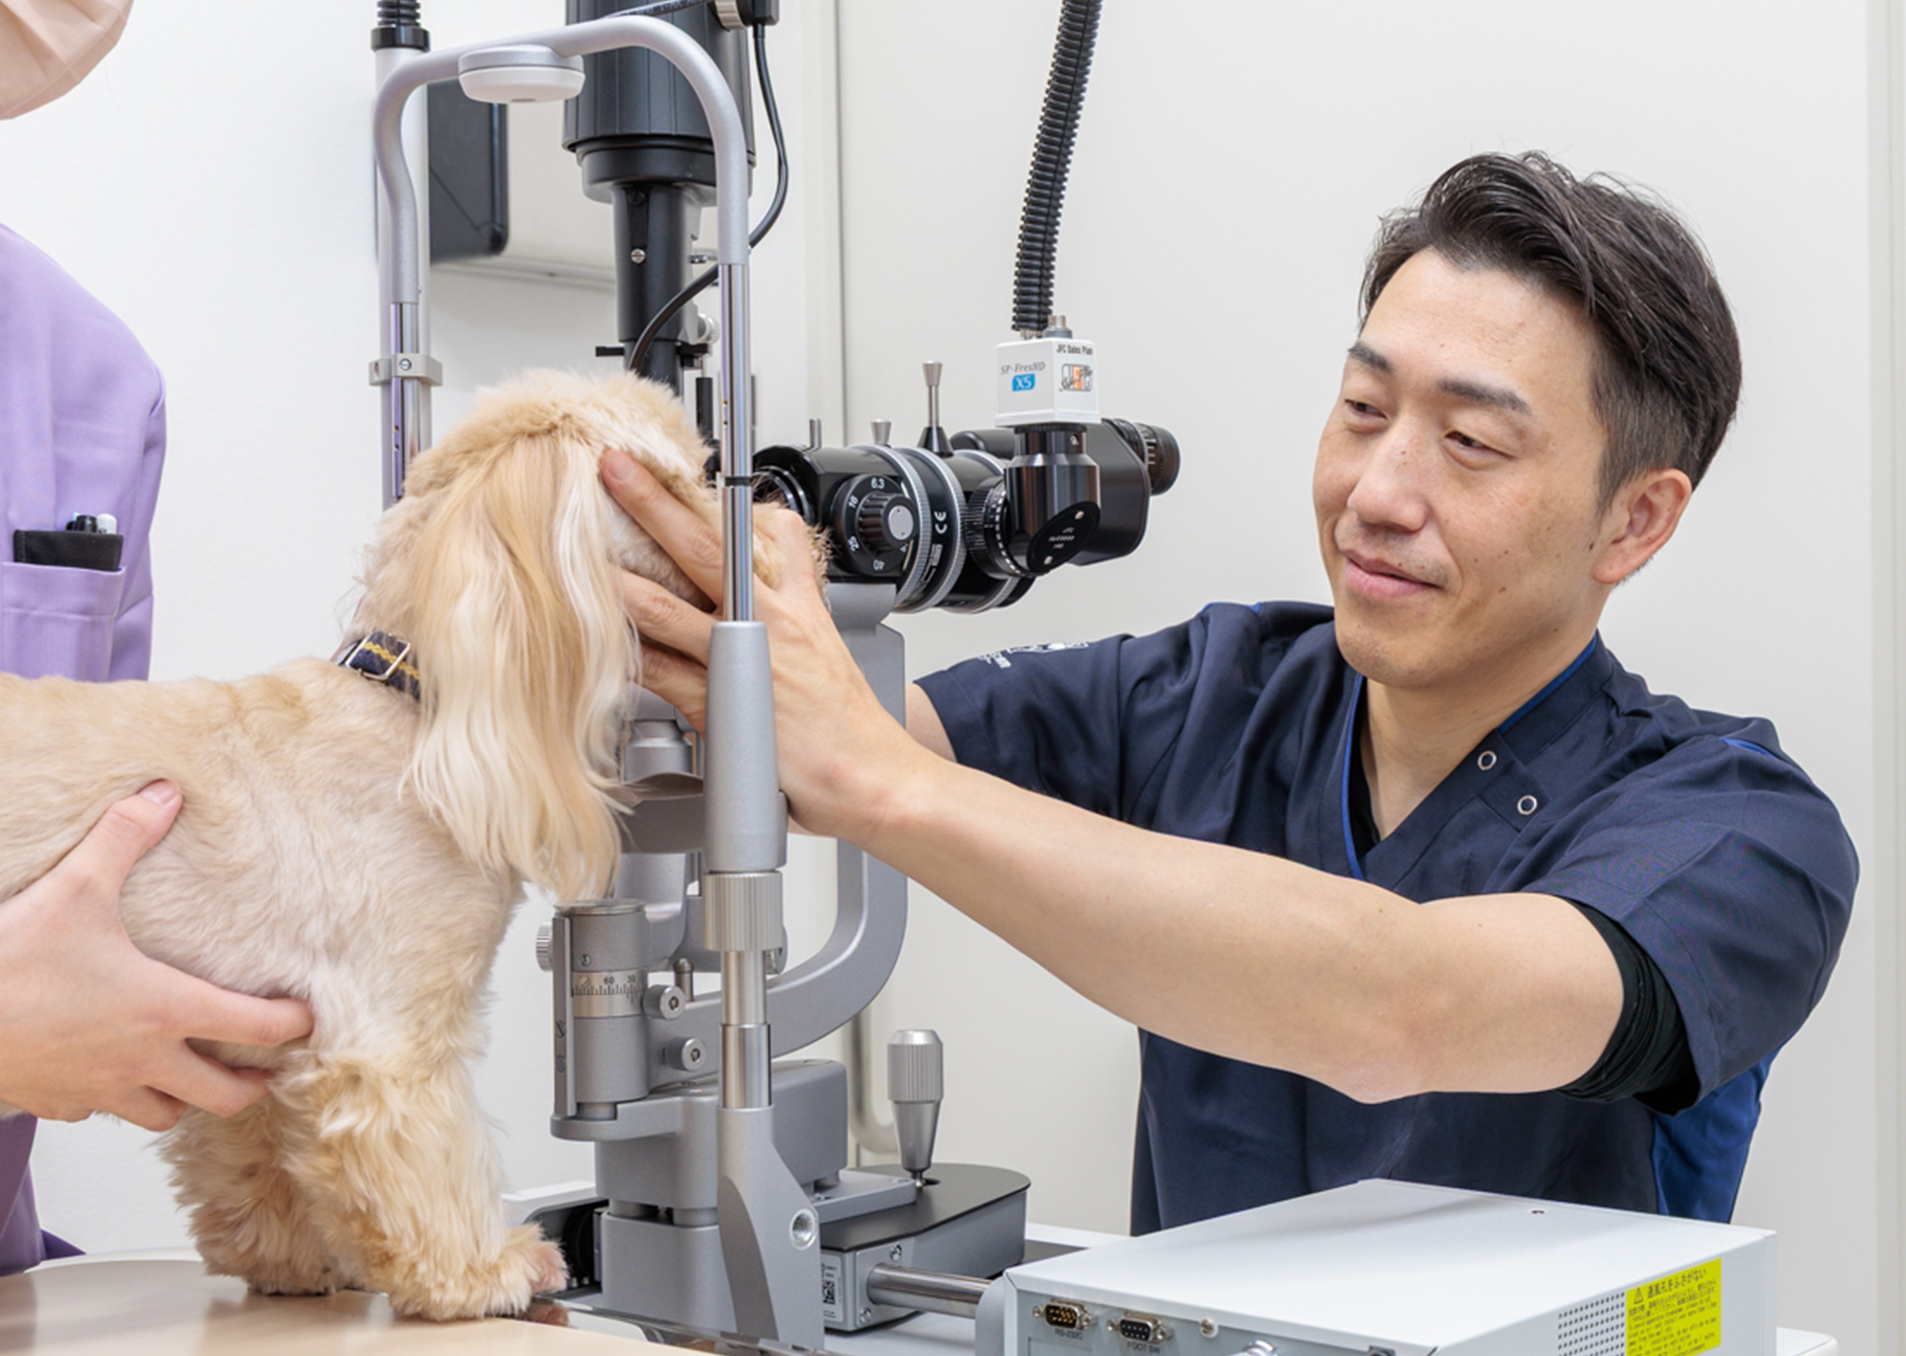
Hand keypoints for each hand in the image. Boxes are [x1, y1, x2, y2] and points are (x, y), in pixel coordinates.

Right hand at [0, 782, 314, 1130]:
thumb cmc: (8, 963)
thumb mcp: (75, 888)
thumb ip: (124, 837)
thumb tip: (164, 792)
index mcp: (165, 1009)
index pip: (258, 1028)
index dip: (294, 1025)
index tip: (310, 1018)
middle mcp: (142, 1060)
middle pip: (224, 1096)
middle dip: (250, 1085)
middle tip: (263, 1069)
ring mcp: (99, 1091)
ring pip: (165, 1117)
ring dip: (183, 1099)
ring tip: (189, 1074)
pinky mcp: (57, 1104)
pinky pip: (101, 1113)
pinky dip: (116, 1098)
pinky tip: (109, 1073)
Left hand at [600, 450, 928, 841]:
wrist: (867, 774)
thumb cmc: (847, 721)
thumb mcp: (830, 635)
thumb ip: (801, 586)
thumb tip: (782, 546)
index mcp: (793, 604)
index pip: (758, 533)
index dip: (714, 496)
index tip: (675, 463)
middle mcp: (765, 624)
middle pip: (703, 548)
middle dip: (655, 503)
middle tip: (616, 468)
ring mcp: (738, 662)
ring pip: (666, 608)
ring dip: (619, 578)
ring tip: (578, 552)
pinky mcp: (718, 706)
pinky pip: (660, 673)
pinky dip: (626, 656)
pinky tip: (594, 642)